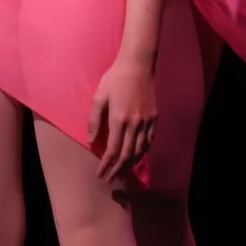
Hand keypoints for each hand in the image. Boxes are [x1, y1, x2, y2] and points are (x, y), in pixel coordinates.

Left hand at [87, 55, 157, 182]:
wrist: (137, 66)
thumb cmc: (114, 79)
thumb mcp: (98, 98)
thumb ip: (94, 121)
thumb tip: (92, 141)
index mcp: (119, 119)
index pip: (113, 150)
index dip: (106, 165)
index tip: (100, 174)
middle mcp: (135, 124)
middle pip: (127, 154)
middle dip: (118, 170)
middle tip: (110, 179)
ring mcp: (147, 121)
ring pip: (140, 150)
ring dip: (131, 164)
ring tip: (122, 172)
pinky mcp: (154, 118)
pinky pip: (149, 140)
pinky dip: (142, 152)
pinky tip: (136, 156)